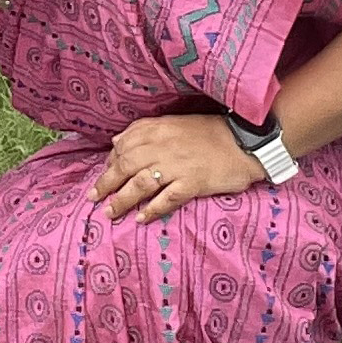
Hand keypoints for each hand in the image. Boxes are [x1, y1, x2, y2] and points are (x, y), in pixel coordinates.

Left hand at [90, 113, 265, 222]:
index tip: (104, 175)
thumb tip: (116, 141)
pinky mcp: (193, 183)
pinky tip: (142, 219)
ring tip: (110, 213)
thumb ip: (146, 131)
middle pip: (125, 165)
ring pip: (140, 183)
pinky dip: (152, 210)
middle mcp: (164, 146)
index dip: (110, 162)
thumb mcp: (175, 123)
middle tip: (94, 198)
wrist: (247, 141)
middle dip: (106, 183)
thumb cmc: (211, 133)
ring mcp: (178, 165)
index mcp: (158, 129)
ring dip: (122, 200)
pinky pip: (167, 198)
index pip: (124, 145)